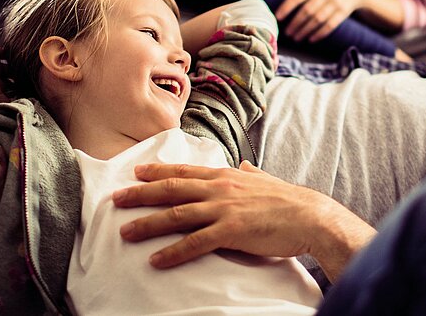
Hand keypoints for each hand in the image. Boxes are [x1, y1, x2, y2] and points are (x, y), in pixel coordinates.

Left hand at [112, 161, 374, 280]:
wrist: (310, 215)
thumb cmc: (289, 200)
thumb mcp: (266, 180)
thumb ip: (251, 173)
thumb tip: (244, 165)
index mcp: (226, 176)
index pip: (185, 171)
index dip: (158, 172)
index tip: (136, 173)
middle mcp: (220, 188)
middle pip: (172, 189)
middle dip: (140, 194)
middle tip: (115, 200)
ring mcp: (224, 209)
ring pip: (177, 215)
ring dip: (148, 224)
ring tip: (125, 233)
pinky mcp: (231, 231)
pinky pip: (195, 243)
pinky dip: (173, 252)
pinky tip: (156, 260)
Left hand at [275, 0, 365, 41]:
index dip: (287, 7)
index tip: (278, 17)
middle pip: (307, 11)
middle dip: (296, 23)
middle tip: (287, 33)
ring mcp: (335, 3)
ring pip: (317, 20)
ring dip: (305, 30)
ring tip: (296, 38)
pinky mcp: (343, 12)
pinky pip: (330, 25)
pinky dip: (319, 34)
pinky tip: (311, 39)